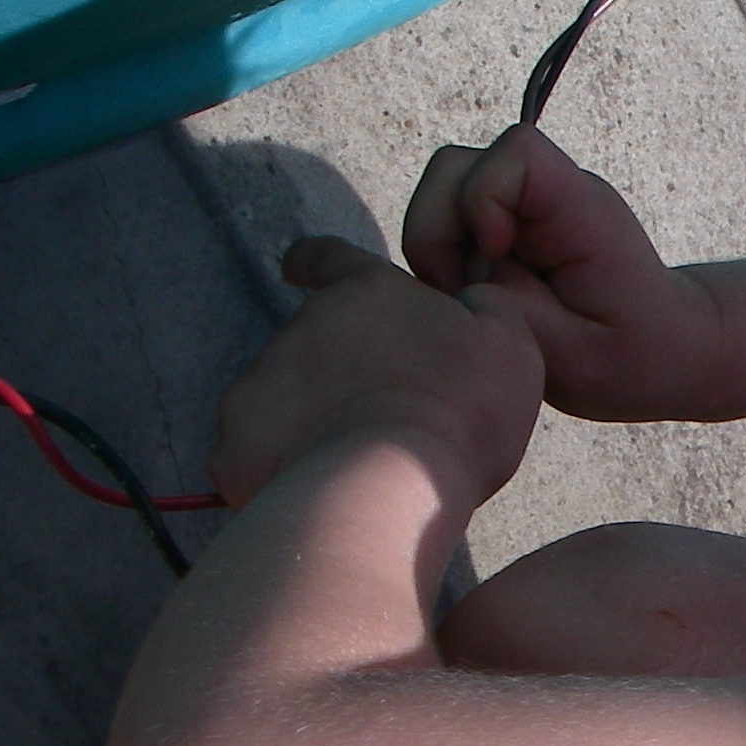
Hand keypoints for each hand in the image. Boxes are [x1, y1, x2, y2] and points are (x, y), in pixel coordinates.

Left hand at [210, 238, 543, 509]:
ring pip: (286, 397)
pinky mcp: (237, 442)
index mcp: (366, 293)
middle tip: (382, 416)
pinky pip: (257, 451)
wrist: (389, 487)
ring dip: (315, 419)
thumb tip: (470, 298)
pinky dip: (282, 466)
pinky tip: (322, 489)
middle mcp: (304, 326)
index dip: (317, 260)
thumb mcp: (508, 344)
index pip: (331, 257)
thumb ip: (487, 307)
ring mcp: (260, 383)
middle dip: (339, 371)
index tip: (299, 266)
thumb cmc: (458, 411)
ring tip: (358, 463)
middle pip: (314, 341)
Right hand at [403, 126, 721, 422]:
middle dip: (439, 233)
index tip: (495, 260)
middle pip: (454, 168)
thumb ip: (511, 311)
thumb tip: (461, 283)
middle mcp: (550, 194)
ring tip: (476, 301)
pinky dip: (444, 260)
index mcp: (581, 210)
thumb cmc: (631, 358)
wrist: (663, 353)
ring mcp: (524, 207)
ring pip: (441, 194)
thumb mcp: (573, 356)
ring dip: (438, 250)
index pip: (518, 153)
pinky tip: (476, 298)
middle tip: (470, 295)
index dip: (482, 198)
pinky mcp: (504, 226)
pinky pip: (448, 223)